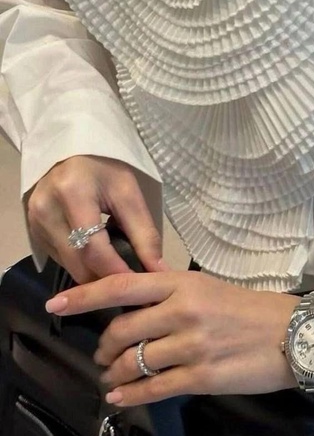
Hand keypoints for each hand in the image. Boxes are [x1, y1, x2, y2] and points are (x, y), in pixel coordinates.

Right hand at [27, 155, 164, 282]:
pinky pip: (60, 259)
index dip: (117, 271)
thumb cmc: (105, 168)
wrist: (72, 152)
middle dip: (107, 278)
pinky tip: (99, 256)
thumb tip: (159, 270)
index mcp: (72, 194)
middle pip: (78, 263)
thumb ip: (144, 234)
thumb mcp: (129, 193)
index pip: (94, 249)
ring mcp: (35, 223)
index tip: (140, 282)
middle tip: (133, 283)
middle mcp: (46, 211)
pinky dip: (82, 263)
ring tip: (119, 267)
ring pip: (68, 266)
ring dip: (95, 273)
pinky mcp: (33, 231)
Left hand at [45, 271, 299, 404]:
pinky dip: (130, 395)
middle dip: (104, 347)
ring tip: (113, 376)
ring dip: (114, 373)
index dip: (85, 296)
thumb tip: (132, 299)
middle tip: (104, 354)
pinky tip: (121, 397)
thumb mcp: (209, 287)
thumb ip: (171, 292)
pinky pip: (152, 388)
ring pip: (132, 362)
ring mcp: (192, 345)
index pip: (123, 286)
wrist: (293, 334)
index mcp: (183, 282)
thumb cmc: (250, 308)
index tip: (57, 304)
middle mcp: (183, 310)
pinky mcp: (201, 376)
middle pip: (121, 330)